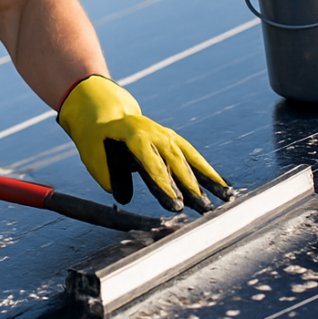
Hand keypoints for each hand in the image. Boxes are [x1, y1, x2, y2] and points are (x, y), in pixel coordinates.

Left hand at [57, 75, 231, 212]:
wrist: (105, 111)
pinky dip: (207, 171)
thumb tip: (122, 196)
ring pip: (191, 158)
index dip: (165, 185)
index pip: (153, 164)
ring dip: (208, 178)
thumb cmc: (96, 136)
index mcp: (135, 135)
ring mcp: (167, 136)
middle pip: (177, 162)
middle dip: (192, 186)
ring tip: (226, 196)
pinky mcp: (173, 141)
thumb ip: (106, 174)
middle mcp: (156, 133)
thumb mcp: (91, 153)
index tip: (176, 204)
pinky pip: (193, 156)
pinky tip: (221, 186)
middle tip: (205, 207)